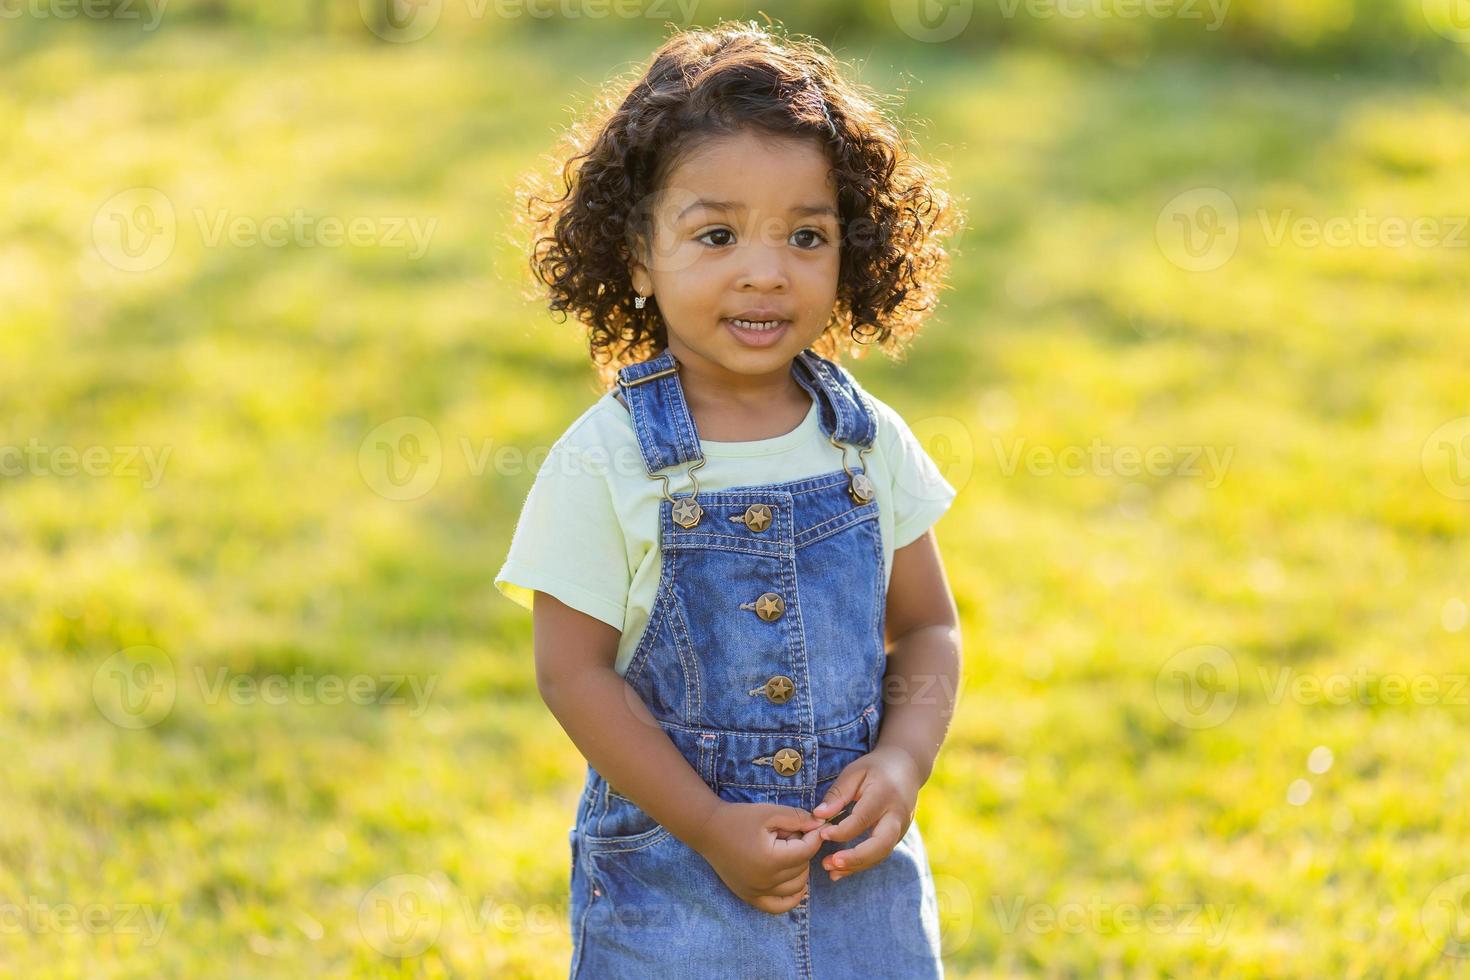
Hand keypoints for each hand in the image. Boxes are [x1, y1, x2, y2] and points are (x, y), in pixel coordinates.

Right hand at [692, 801, 826, 913]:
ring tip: (787, 852)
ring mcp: (757, 893)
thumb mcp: (770, 812)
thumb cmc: (739, 818)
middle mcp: (766, 882)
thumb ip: (798, 818)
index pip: (807, 852)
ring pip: (796, 888)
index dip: (814, 836)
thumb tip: (821, 826)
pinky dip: (792, 898)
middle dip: (803, 850)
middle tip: (791, 834)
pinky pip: (778, 907)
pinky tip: (796, 885)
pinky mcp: (750, 897)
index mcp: (771, 860)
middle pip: (803, 869)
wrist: (708, 830)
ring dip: (799, 870)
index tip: (814, 826)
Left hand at [811, 746, 920, 881]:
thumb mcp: (854, 772)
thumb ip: (838, 793)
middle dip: (856, 858)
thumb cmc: (875, 768)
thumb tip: (818, 816)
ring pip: (882, 854)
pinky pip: (881, 854)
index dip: (842, 831)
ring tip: (832, 872)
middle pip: (881, 844)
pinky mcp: (899, 836)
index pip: (863, 819)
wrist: (907, 767)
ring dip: (857, 866)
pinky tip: (842, 869)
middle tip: (831, 864)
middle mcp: (897, 814)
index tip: (821, 834)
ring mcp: (902, 827)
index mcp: (884, 794)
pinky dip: (862, 864)